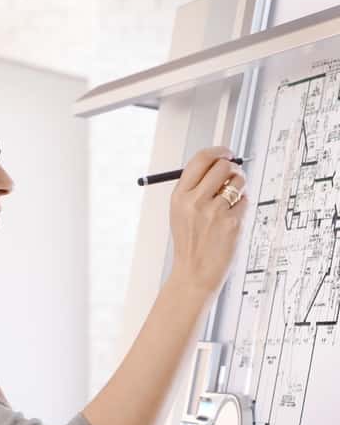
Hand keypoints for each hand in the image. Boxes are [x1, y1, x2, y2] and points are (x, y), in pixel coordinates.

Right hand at [168, 145, 249, 296]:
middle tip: (233, 177)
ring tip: (230, 202)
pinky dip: (242, 206)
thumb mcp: (181, 212)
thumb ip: (196, 188)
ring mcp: (214, 212)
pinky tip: (231, 220)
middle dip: (232, 168)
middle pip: (223, 165)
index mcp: (179, 196)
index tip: (227, 153)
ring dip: (240, 187)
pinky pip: (245, 200)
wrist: (194, 273)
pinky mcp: (231, 222)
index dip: (218, 151)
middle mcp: (194, 201)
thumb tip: (221, 162)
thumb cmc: (190, 242)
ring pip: (239, 180)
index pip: (200, 159)